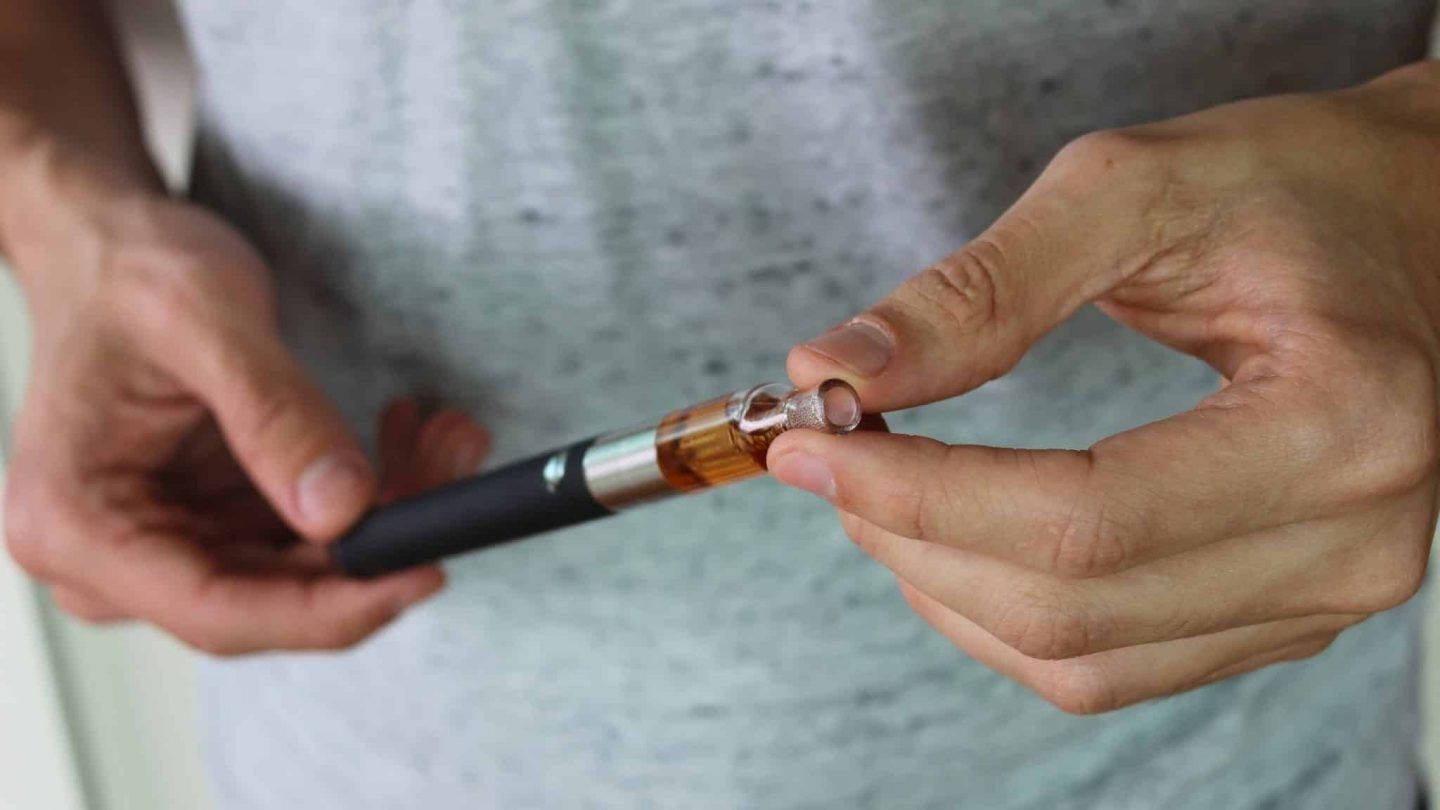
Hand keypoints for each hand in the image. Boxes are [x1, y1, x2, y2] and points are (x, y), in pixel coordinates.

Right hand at [1, 155, 489, 653]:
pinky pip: (310, 535)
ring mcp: (168, 547)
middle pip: (273, 600)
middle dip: (379, 545)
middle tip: (454, 469)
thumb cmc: (128, 271)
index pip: (218, 612)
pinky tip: (408, 434)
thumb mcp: (204, 318)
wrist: (110, 245)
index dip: (330, 609)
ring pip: (307, 571)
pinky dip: (371, 493)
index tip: (422, 571)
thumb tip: (342, 510)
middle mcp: (112, 560)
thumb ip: (276, 416)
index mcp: (78, 526)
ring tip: (447, 435)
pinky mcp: (213, 525)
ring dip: (390, 513)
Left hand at [769, 62, 1439, 712]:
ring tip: (878, 491)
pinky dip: (1002, 614)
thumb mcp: (1135, 191)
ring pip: (1078, 658)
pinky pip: (1110, 665)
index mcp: (1340, 424)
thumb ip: (982, 289)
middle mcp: (1351, 540)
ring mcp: (1323, 594)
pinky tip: (950, 541)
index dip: (921, 494)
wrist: (1404, 222)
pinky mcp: (1282, 612)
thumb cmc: (1295, 188)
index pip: (1083, 520)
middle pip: (1070, 603)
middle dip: (914, 535)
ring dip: (945, 586)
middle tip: (830, 456)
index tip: (810, 448)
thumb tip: (839, 370)